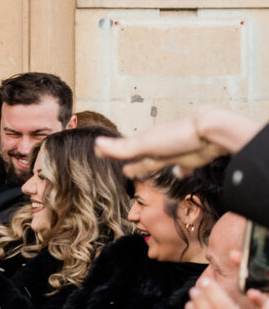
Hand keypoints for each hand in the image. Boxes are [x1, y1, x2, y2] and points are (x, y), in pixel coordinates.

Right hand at [95, 108, 261, 177]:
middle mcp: (160, 146)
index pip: (127, 148)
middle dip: (135, 163)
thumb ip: (123, 148)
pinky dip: (180, 171)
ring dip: (152, 167)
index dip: (115, 152)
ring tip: (145, 175)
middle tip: (125, 170)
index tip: (101, 154)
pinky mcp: (192, 159)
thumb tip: (96, 143)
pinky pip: (183, 167)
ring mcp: (176, 152)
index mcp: (148, 140)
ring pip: (161, 161)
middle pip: (144, 157)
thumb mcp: (146, 144)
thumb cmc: (177, 136)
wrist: (212, 133)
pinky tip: (179, 174)